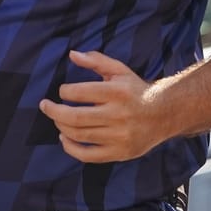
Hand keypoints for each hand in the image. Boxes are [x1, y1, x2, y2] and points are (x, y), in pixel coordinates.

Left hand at [38, 50, 169, 163]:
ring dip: (61, 127)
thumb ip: (96, 61)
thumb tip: (72, 54)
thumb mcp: (120, 71)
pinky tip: (64, 138)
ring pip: (79, 135)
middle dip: (54, 111)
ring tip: (57, 119)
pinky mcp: (120, 152)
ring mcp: (119, 136)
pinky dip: (71, 148)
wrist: (165, 114)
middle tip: (45, 105)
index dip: (65, 91)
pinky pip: (88, 155)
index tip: (62, 91)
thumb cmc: (136, 90)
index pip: (80, 92)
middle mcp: (119, 115)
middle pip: (75, 117)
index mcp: (117, 92)